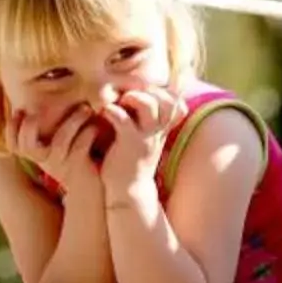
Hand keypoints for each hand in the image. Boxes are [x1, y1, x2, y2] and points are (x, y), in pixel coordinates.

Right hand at [14, 103, 106, 199]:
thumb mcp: (57, 143)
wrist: (93, 184)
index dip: (11, 129)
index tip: (18, 110)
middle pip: (27, 146)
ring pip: (59, 143)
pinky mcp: (78, 167)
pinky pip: (80, 148)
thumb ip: (48, 127)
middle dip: (30, 125)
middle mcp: (45, 161)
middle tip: (42, 110)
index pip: (14, 145)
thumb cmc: (75, 156)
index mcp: (37, 154)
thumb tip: (40, 99)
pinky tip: (96, 126)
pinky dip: (88, 133)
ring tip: (86, 108)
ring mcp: (60, 166)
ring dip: (72, 122)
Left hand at [95, 85, 183, 205]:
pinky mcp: (129, 145)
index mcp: (162, 129)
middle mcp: (158, 132)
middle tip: (128, 95)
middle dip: (147, 90)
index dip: (162, 92)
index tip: (141, 94)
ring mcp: (145, 138)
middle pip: (168, 99)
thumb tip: (132, 98)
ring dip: (132, 97)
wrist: (127, 191)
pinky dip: (112, 111)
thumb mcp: (143, 139)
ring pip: (149, 105)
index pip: (177, 102)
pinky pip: (123, 119)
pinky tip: (104, 113)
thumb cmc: (130, 161)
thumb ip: (143, 121)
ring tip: (118, 102)